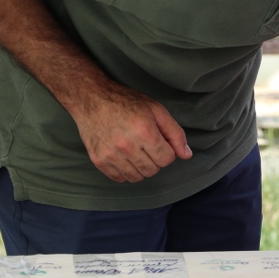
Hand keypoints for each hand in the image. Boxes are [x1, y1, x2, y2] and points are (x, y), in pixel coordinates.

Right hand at [73, 83, 190, 182]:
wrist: (92, 99)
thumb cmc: (127, 102)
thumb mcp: (157, 110)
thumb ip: (175, 133)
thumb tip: (186, 155)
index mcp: (144, 132)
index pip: (167, 159)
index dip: (168, 151)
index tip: (160, 142)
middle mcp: (127, 146)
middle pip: (153, 170)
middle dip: (156, 160)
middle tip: (148, 146)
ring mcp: (110, 155)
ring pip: (137, 177)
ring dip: (141, 167)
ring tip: (137, 151)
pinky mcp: (98, 160)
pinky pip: (119, 178)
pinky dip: (126, 171)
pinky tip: (125, 157)